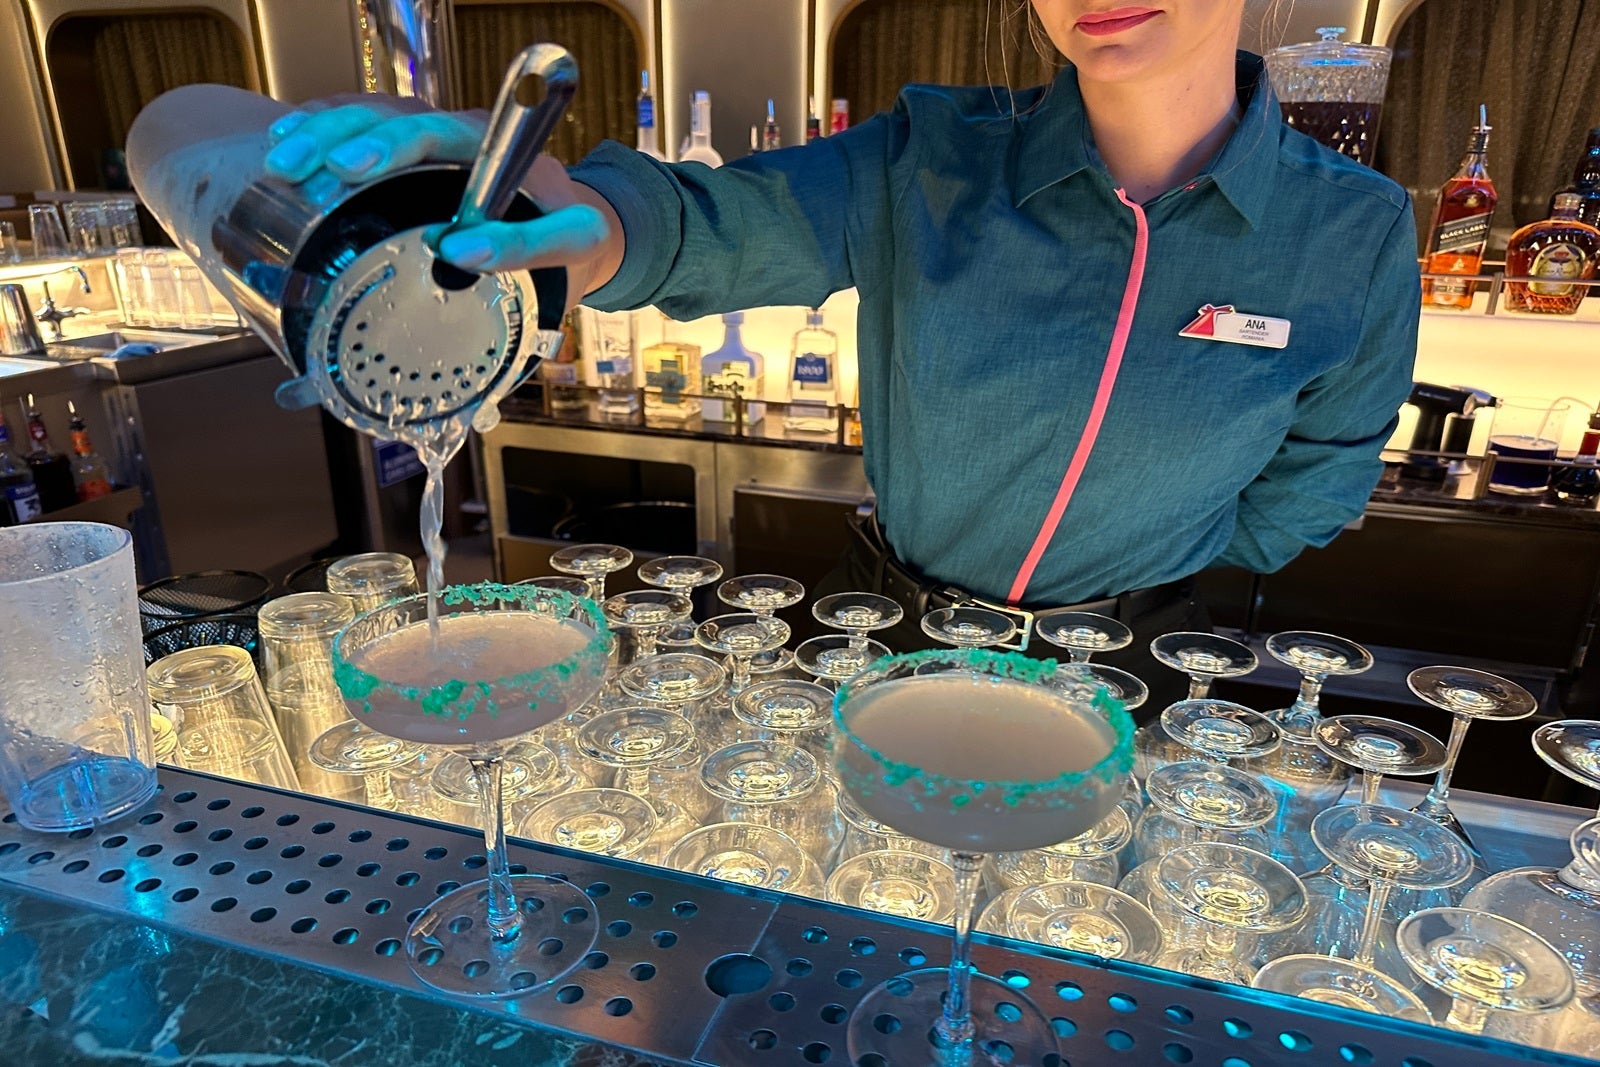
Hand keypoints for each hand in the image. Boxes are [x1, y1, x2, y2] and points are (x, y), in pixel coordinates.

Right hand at [263, 99, 619, 299]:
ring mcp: (439, 136)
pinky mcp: (409, 143)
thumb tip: (460, 256)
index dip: (471, 199)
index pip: (493, 160)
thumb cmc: (566, 237)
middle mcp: (478, 139)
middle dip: (378, 142)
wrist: (566, 214)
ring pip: (382, 117)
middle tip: (341, 167)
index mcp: (525, 166)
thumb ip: (530, 252)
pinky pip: (361, 121)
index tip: (453, 246)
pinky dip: (321, 128)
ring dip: (331, 134)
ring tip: (289, 162)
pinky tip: (286, 142)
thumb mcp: (571, 250)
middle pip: (423, 125)